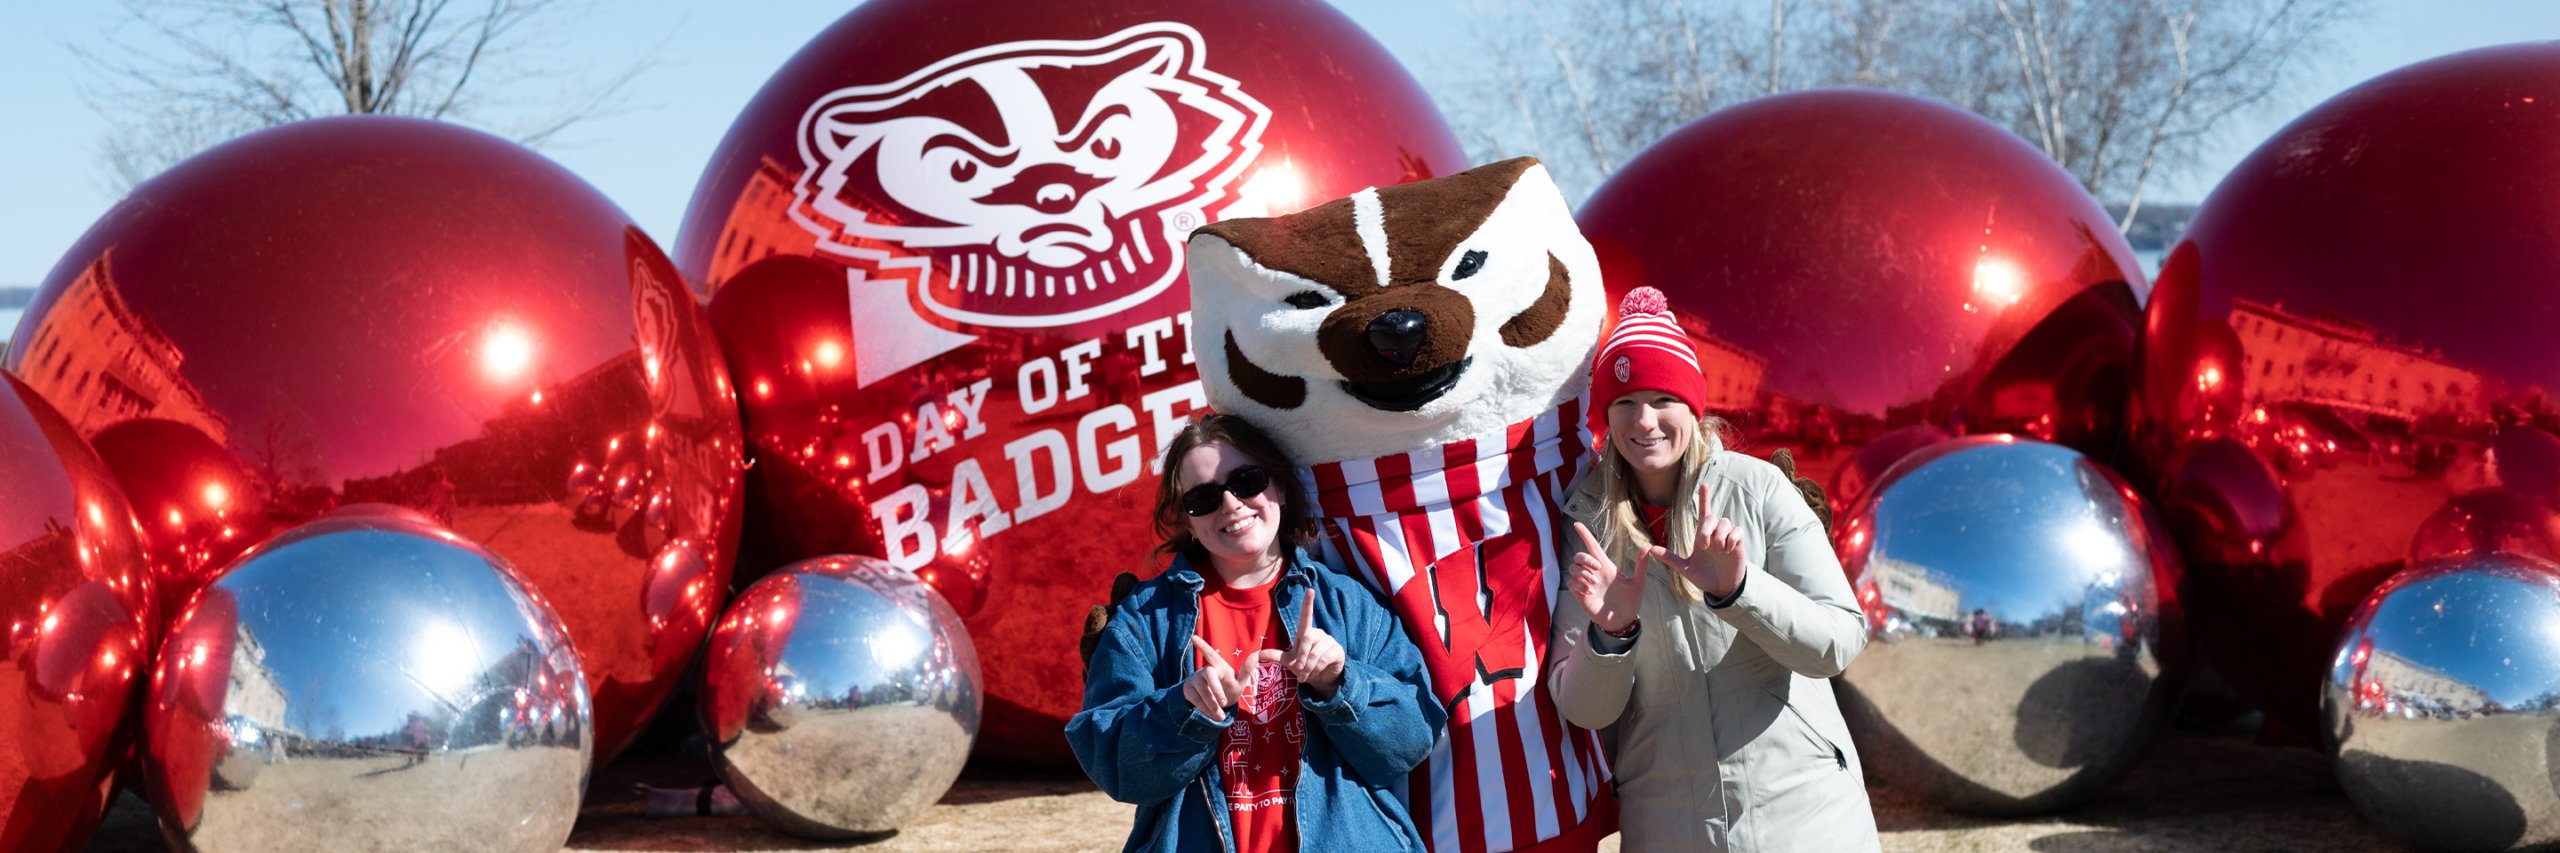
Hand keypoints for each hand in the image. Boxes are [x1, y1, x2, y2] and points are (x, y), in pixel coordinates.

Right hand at [1185, 635, 1244, 721]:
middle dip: (1216, 690)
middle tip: (1224, 704)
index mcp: (1219, 667)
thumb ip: (1247, 669)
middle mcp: (1206, 671)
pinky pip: (1196, 700)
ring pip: (1203, 691)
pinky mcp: (1188, 690)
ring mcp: (1195, 679)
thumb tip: (1257, 654)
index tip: (1194, 638)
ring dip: (1213, 705)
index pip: (1211, 655)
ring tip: (1221, 716)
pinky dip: (1205, 709)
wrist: (1217, 705)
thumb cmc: (1229, 689)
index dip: (1203, 646)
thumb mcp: (1239, 683)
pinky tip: (1212, 714)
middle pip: (1209, 675)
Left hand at [1261, 595, 1346, 699]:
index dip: (1308, 603)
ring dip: (1308, 667)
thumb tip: (1258, 653)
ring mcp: (1329, 641)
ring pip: (1315, 652)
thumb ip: (1276, 656)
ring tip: (1305, 675)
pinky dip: (1316, 670)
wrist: (1322, 678)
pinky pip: (1324, 659)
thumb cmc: (1304, 665)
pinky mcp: (1337, 651)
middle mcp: (1318, 633)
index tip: (1310, 590)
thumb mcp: (1289, 661)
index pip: (1306, 615)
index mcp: (1305, 633)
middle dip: (1301, 656)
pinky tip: (1315, 674)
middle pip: (1307, 637)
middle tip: (1299, 669)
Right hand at [1569, 522, 1645, 633]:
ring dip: (1583, 573)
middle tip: (1598, 568)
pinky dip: (1579, 585)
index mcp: (1606, 567)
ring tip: (1595, 583)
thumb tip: (1647, 547)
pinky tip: (1590, 592)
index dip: (1585, 535)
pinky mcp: (1581, 595)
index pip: (1593, 546)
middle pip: (1579, 556)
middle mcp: (1594, 573)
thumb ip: (1641, 566)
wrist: (1624, 620)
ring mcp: (1586, 584)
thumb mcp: (1639, 583)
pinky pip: (1571, 583)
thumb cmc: (1631, 602)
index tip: (1577, 524)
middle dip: (1585, 558)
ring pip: (1573, 568)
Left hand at [1644, 482, 1746, 597]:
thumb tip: (1650, 549)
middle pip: (1712, 516)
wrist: (1720, 588)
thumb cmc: (1703, 577)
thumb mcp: (1685, 568)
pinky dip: (1732, 539)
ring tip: (1718, 550)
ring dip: (1719, 535)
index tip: (1704, 484)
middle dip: (1706, 529)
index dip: (1704, 498)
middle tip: (1704, 547)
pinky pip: (1738, 531)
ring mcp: (1727, 538)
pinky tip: (1728, 550)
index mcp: (1702, 535)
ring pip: (1725, 522)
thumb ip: (1669, 558)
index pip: (1703, 512)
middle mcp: (1714, 533)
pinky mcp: (1738, 544)